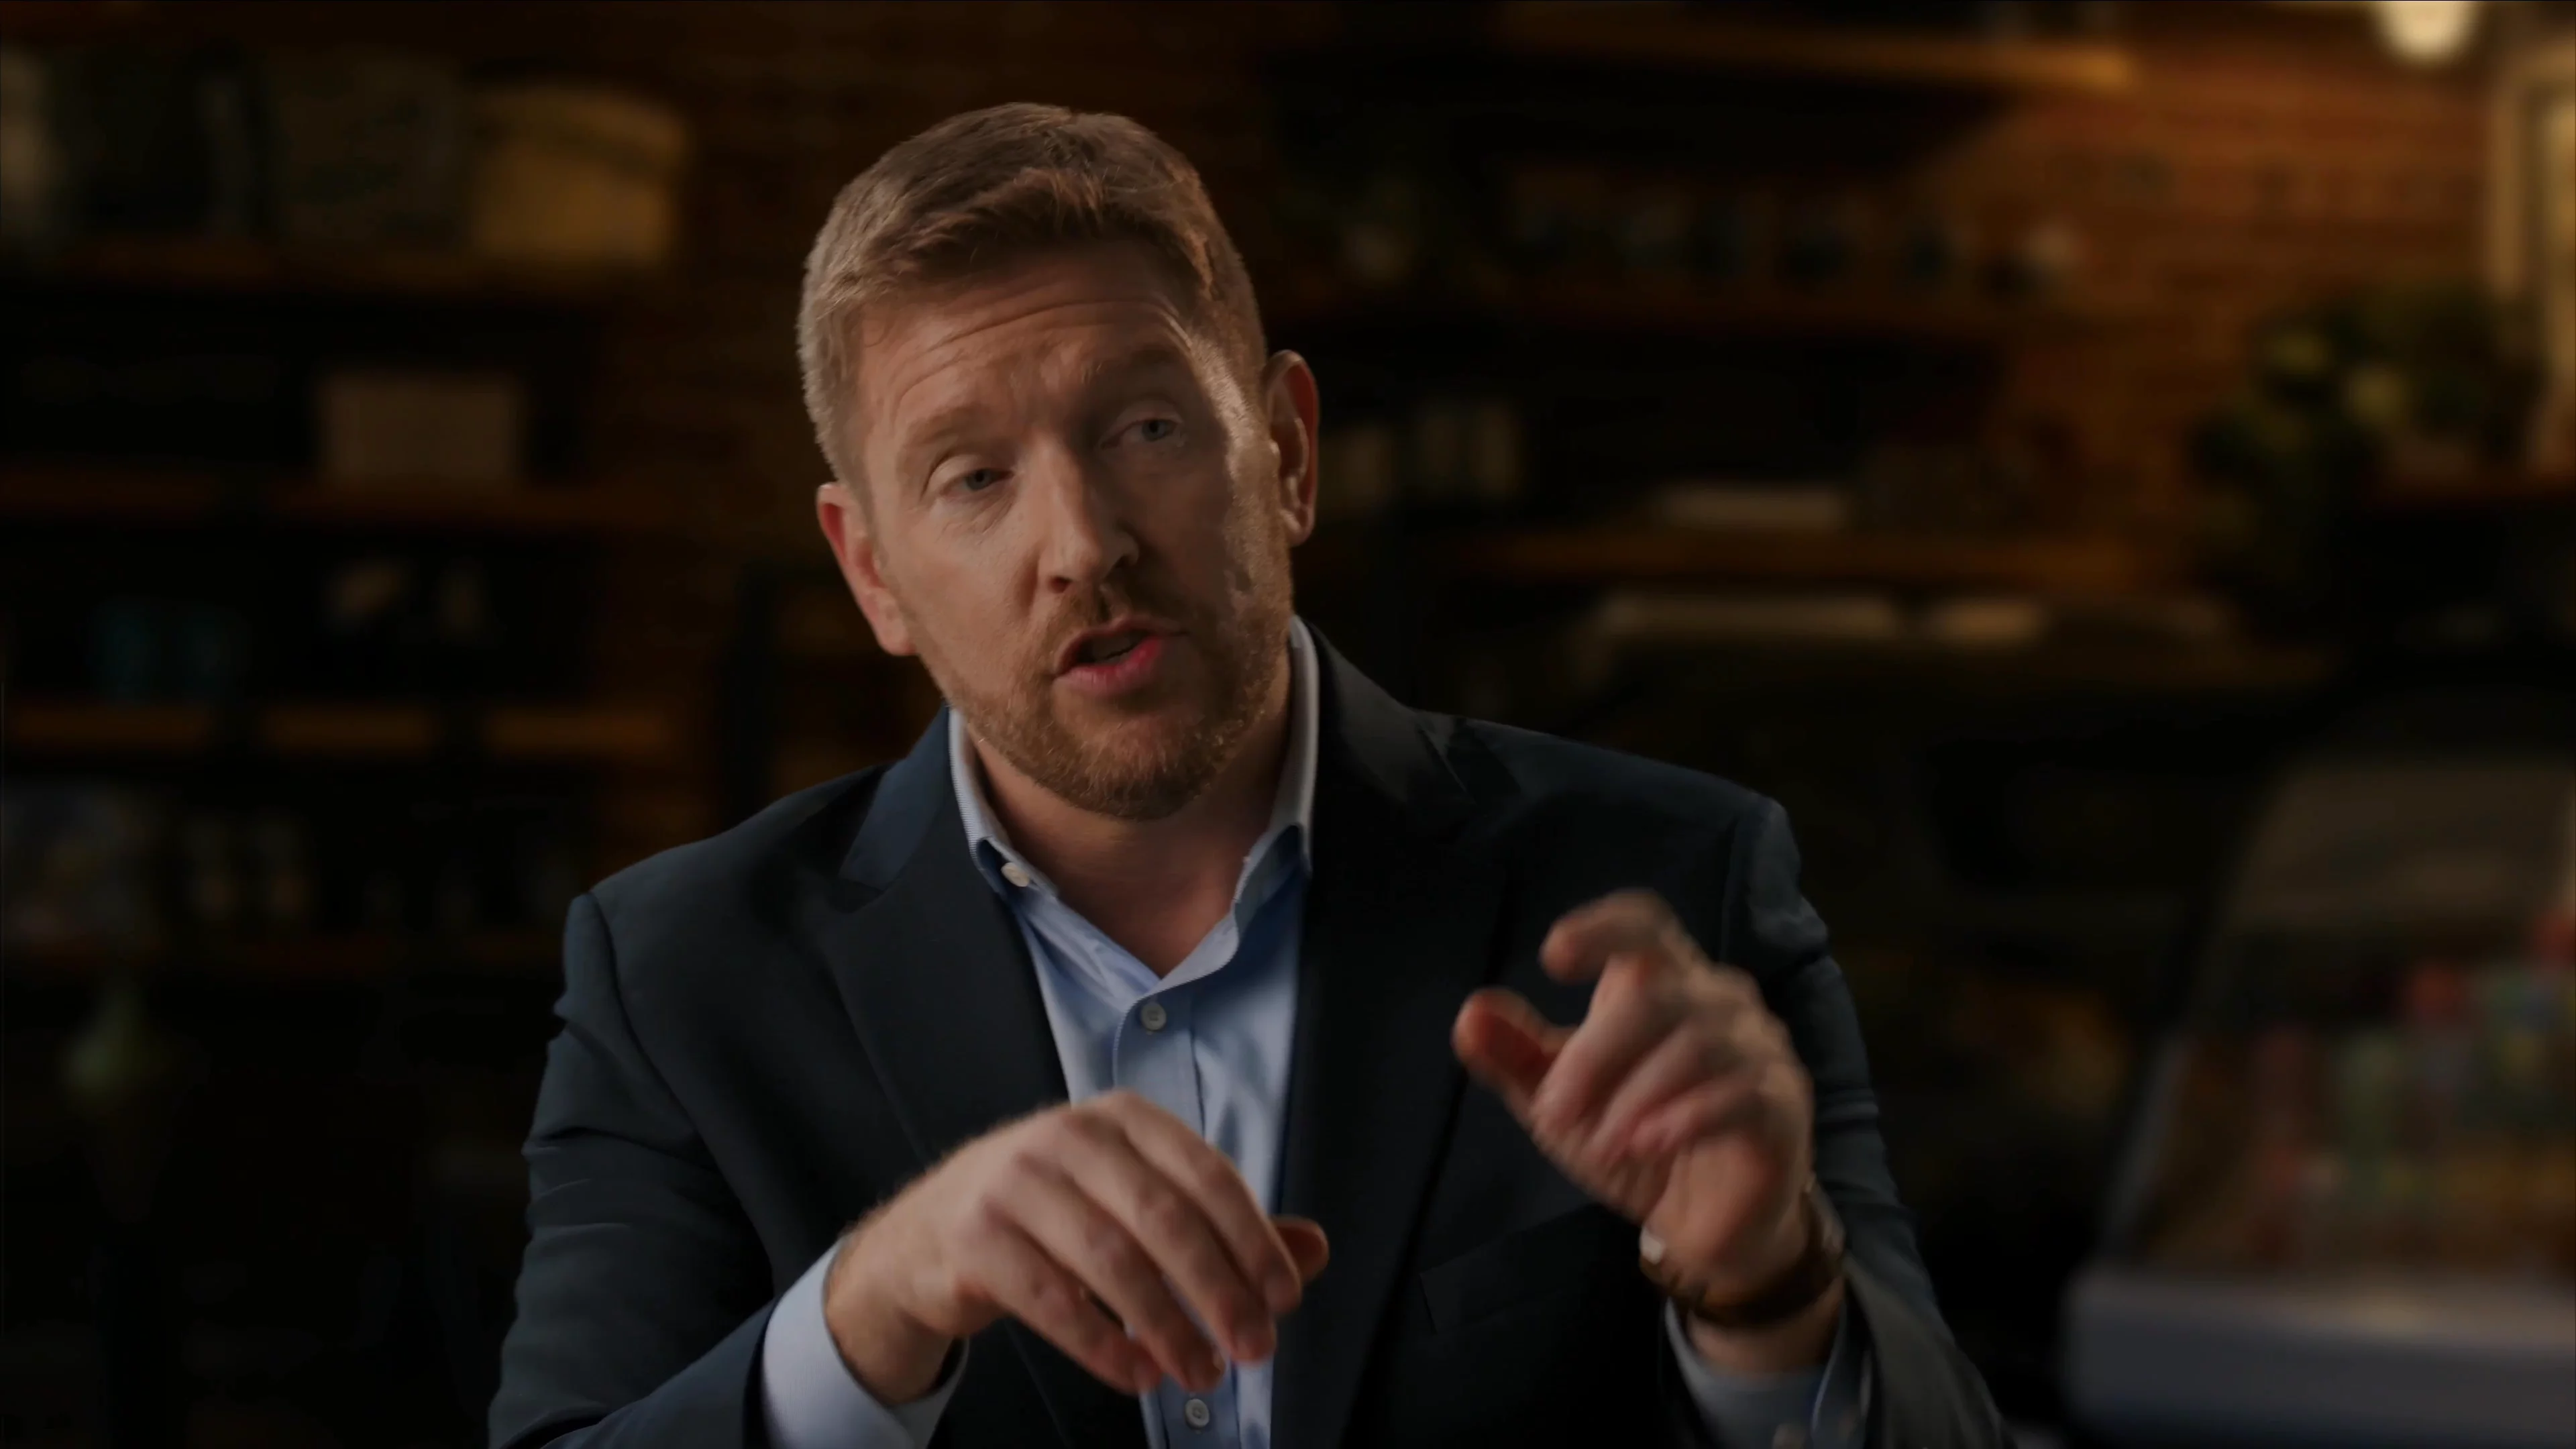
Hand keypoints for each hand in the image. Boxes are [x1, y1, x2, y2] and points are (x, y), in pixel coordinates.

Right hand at [824, 1090, 1330, 1403]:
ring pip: (1111, 1261)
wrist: (930, 1233)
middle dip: (1219, 1290)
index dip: (1252, 1239)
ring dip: (1167, 1327)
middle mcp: (1068, 1136)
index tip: (1285, 1298)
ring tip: (1202, 1374)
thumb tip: (1316, 1249)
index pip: (1205, 1175)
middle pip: (1163, 1218)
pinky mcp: (975, 1237)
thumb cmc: (1056, 1215)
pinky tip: (1140, 1373)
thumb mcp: (1139, 1204)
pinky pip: (1053, 1301)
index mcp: (1122, 1117)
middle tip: (1255, 1349)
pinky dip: (1104, 1345)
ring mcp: (1015, 1182)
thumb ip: (1225, 1227)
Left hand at [1452, 891, 1814, 1305]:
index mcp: (1666, 982)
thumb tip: (1469, 1015)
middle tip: (1554, 1112)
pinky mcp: (1783, 1105)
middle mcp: (1721, 1001)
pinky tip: (1649, 1146)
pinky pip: (1740, 1094)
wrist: (1705, 1225)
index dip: (1603, 928)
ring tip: (1600, 1145)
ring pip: (1696, 1044)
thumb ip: (1517, 1060)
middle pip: (1656, 992)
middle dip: (1594, 1054)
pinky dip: (1685, 1118)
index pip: (1644, 926)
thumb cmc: (1633, 1141)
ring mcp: (1760, 1050)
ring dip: (1633, 1098)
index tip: (1554, 956)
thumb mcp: (1561, 1105)